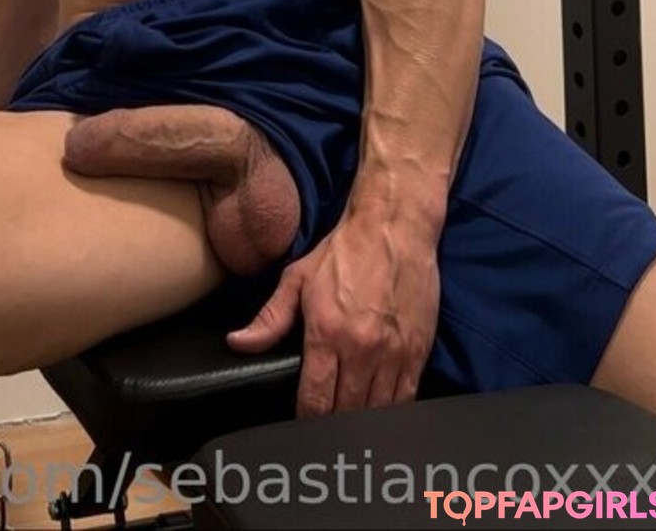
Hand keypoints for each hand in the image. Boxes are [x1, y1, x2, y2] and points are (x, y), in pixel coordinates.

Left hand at [226, 211, 439, 414]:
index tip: (302, 423)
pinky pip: (405, 400)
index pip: (314, 400)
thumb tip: (238, 343)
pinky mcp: (417, 352)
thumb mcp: (297, 278)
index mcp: (326, 333)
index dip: (306, 421)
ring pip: (377, 413)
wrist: (393, 227)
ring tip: (350, 422)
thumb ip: (270, 318)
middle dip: (333, 426)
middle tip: (325, 427)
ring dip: (361, 422)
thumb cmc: (344, 251)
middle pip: (346, 413)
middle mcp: (361, 349)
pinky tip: (379, 412)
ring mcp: (393, 354)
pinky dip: (391, 412)